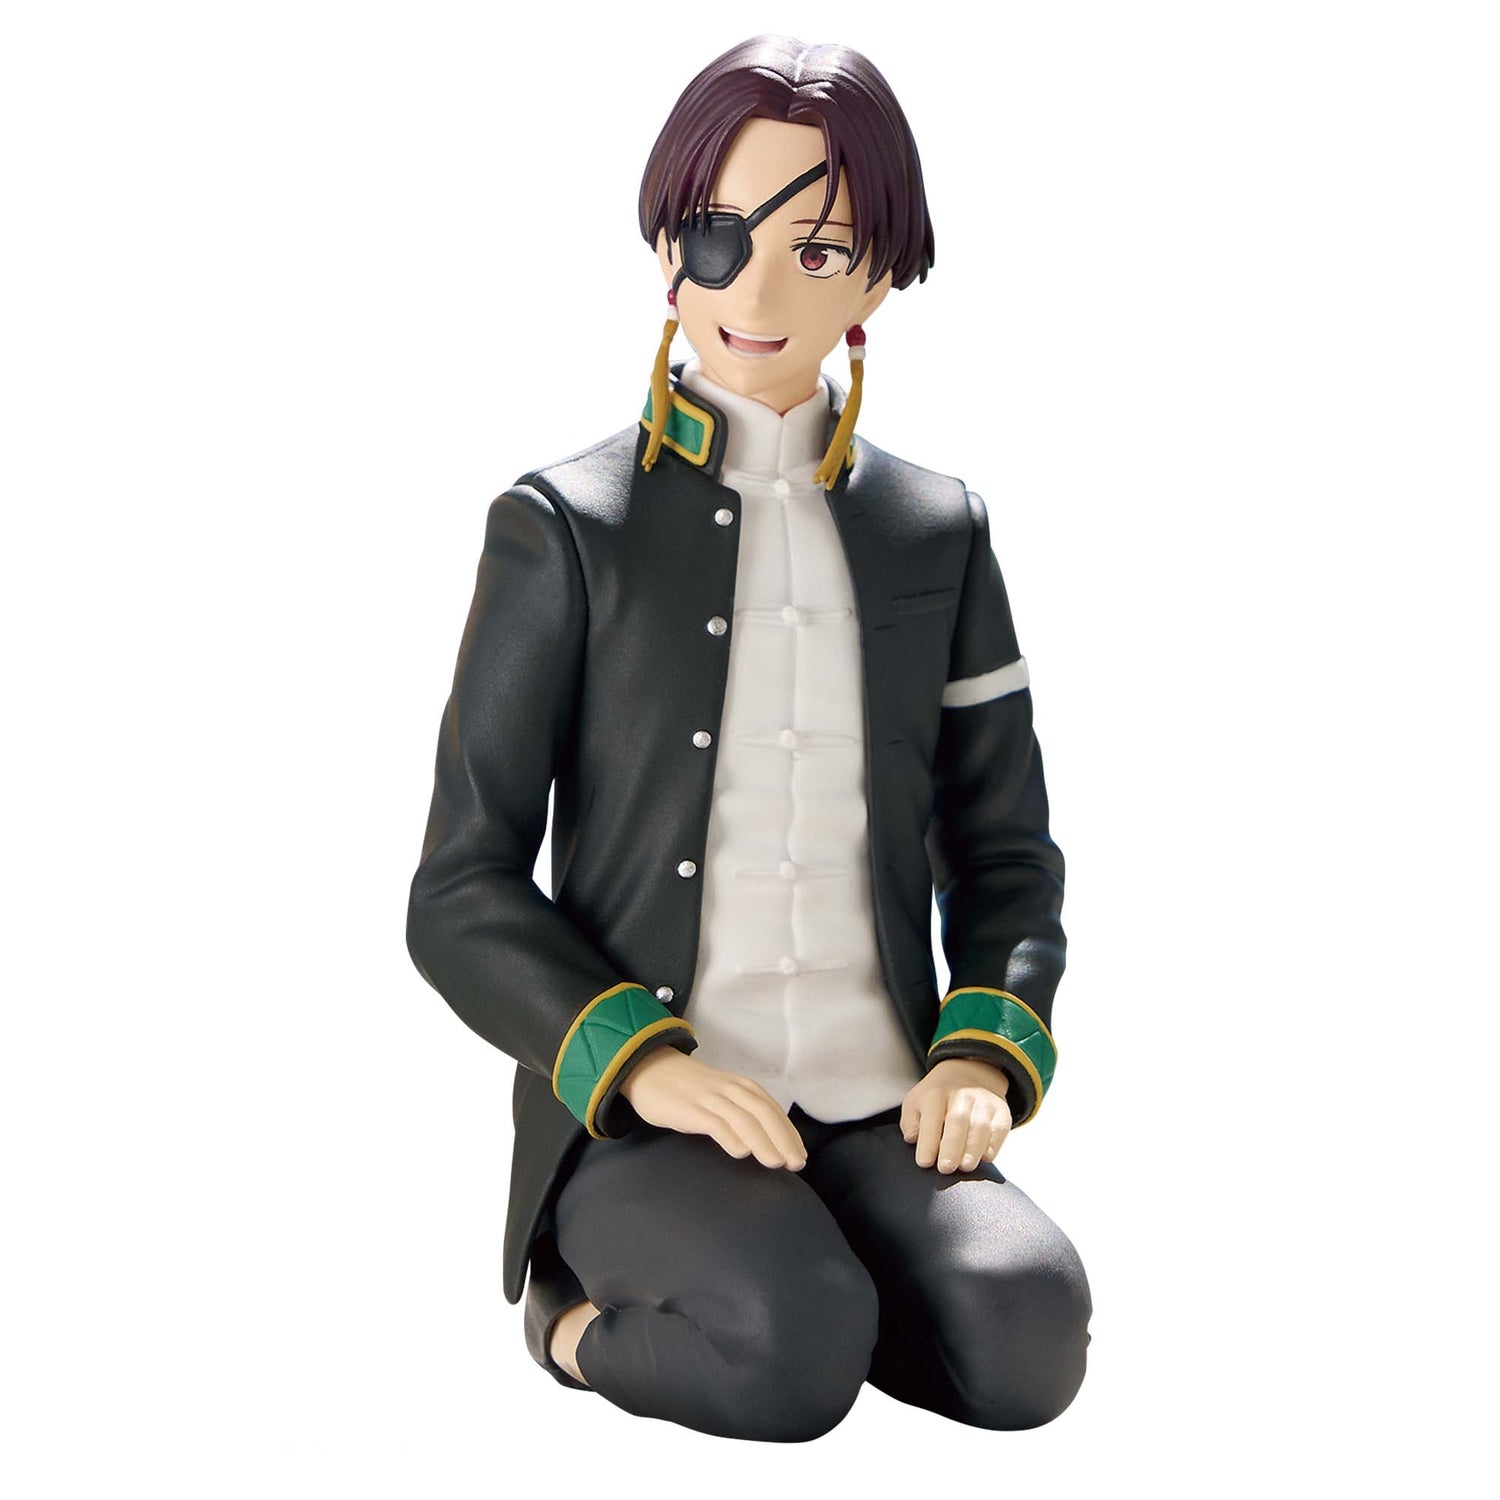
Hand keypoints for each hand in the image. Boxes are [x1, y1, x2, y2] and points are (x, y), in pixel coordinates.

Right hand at [619, 1047, 807, 1169]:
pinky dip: (730, 1136)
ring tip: (776, 1163)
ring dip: (763, 1141)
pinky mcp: (689, 1109)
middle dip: (783, 1140)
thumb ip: (741, 1112)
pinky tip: (740, 1152)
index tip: (800, 1156)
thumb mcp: (720, 1095)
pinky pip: (714, 1122)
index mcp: (741, 1087)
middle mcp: (730, 1090)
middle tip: (796, 1164)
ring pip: (743, 1119)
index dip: (789, 1134)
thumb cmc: (688, 1088)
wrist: (648, 1068)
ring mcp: (709, 1098)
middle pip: (763, 1114)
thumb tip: (768, 1142)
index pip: (772, 1110)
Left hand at [900, 1057, 1011, 1172]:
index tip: (924, 1162)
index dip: (928, 1142)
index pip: (932, 1118)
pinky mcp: (1001, 1112)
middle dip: (952, 1147)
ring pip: (981, 1126)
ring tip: (964, 1167)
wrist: (969, 1073)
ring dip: (973, 1149)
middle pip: (958, 1121)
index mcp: (936, 1092)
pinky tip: (983, 1158)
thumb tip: (912, 1139)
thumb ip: (910, 1122)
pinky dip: (992, 1146)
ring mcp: (984, 1102)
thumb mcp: (915, 1101)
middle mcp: (962, 1094)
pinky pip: (999, 1130)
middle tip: (946, 1168)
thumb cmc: (937, 1095)